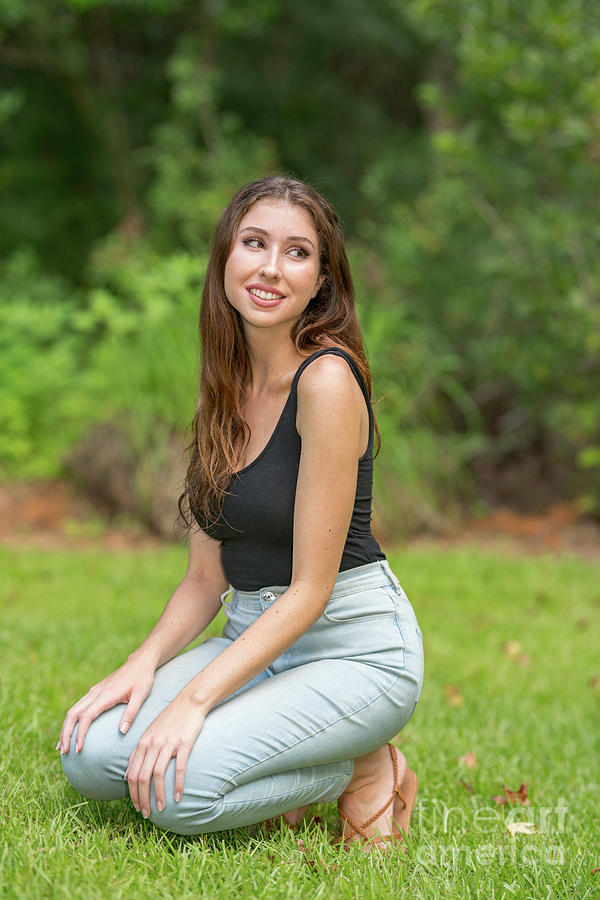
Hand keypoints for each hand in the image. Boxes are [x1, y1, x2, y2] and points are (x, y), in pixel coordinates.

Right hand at [57, 655, 155, 753]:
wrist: (140, 662)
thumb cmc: (142, 678)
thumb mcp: (141, 695)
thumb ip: (131, 713)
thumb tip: (122, 732)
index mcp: (105, 695)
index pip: (86, 717)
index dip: (80, 733)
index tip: (78, 749)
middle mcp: (95, 693)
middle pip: (73, 714)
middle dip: (65, 733)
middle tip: (64, 752)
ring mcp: (94, 691)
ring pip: (73, 710)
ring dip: (65, 728)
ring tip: (62, 746)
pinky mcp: (95, 691)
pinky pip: (78, 707)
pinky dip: (71, 720)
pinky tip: (71, 731)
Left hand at [124, 695, 205, 817]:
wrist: (189, 701)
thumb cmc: (170, 719)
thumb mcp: (149, 733)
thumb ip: (137, 753)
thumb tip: (126, 775)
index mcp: (142, 743)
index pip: (132, 774)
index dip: (132, 793)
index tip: (136, 807)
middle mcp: (152, 744)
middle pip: (142, 777)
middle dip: (142, 799)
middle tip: (146, 813)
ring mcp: (168, 743)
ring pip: (158, 775)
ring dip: (158, 795)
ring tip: (161, 808)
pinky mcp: (184, 743)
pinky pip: (178, 768)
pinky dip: (177, 784)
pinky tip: (178, 796)